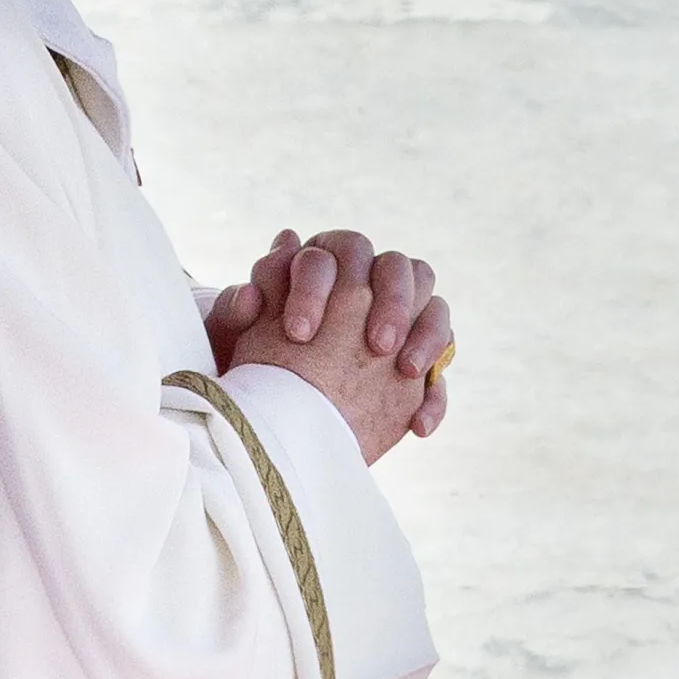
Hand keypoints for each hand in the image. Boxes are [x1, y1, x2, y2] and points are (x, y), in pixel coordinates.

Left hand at [226, 230, 451, 462]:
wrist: (270, 405)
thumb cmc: (250, 356)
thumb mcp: (237, 336)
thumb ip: (238, 310)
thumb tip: (249, 293)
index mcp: (329, 261)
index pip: (338, 251)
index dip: (318, 287)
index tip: (299, 334)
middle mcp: (370, 282)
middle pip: (399, 268)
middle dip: (392, 301)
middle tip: (377, 344)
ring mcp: (401, 320)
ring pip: (434, 307)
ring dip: (427, 335)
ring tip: (406, 372)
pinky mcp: (415, 362)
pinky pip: (440, 370)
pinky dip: (434, 396)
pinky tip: (418, 426)